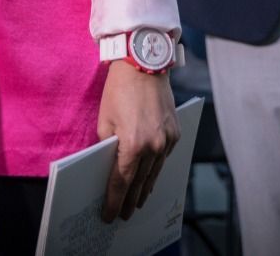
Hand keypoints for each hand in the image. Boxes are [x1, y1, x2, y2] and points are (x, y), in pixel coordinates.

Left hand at [98, 61, 180, 222]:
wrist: (144, 65)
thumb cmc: (119, 90)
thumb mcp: (104, 120)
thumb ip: (107, 146)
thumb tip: (108, 165)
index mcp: (133, 145)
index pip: (122, 182)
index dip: (114, 201)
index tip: (109, 215)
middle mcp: (154, 146)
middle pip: (140, 182)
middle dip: (130, 200)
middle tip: (124, 215)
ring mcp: (167, 141)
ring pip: (155, 173)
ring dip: (145, 189)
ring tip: (138, 202)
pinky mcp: (175, 133)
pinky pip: (164, 159)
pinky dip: (156, 170)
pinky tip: (151, 179)